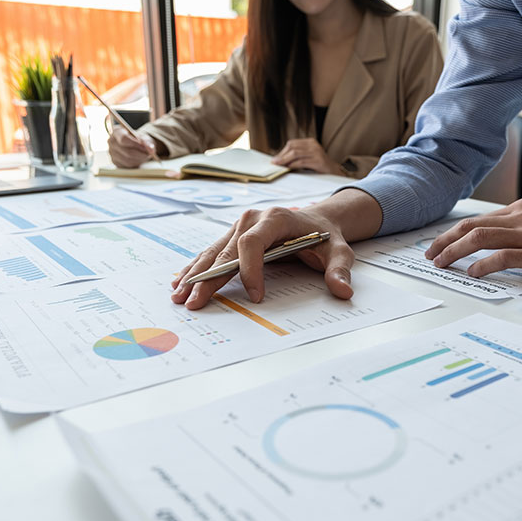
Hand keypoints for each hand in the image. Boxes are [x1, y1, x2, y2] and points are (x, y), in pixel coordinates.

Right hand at [107, 126, 158, 167]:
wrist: (134, 144)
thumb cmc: (138, 140)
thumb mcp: (143, 138)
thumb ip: (147, 142)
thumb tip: (150, 149)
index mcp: (117, 132)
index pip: (124, 139)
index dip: (136, 144)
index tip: (146, 148)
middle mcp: (111, 142)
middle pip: (126, 152)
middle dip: (140, 154)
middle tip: (149, 154)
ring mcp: (111, 153)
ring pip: (127, 160)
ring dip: (139, 160)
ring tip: (145, 156)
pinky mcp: (115, 162)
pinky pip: (127, 166)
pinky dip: (135, 164)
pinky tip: (139, 159)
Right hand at [171, 207, 355, 309]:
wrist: (318, 220)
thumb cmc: (326, 236)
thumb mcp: (340, 252)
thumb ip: (340, 270)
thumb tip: (342, 291)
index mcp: (276, 218)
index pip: (253, 242)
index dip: (250, 269)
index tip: (257, 296)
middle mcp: (252, 218)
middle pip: (226, 250)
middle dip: (209, 278)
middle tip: (195, 302)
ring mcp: (239, 226)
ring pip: (213, 251)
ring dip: (195, 274)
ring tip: (178, 295)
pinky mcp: (234, 235)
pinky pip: (213, 252)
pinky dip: (197, 268)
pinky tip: (181, 282)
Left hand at [271, 138, 341, 174]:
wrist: (335, 172)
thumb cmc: (319, 166)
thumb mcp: (308, 157)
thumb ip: (297, 156)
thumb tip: (279, 159)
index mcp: (310, 142)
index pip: (292, 144)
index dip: (282, 151)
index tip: (276, 159)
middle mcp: (313, 145)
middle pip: (293, 148)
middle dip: (282, 156)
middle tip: (275, 163)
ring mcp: (317, 152)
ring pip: (296, 154)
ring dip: (285, 161)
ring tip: (279, 166)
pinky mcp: (319, 161)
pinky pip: (302, 162)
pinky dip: (293, 165)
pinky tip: (288, 168)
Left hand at [425, 199, 521, 280]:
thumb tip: (504, 244)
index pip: (479, 219)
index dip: (454, 232)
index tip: (440, 244)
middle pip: (472, 225)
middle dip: (445, 241)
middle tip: (430, 255)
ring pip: (480, 238)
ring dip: (455, 252)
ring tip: (441, 264)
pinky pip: (502, 256)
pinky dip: (482, 265)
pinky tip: (473, 274)